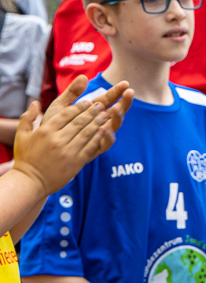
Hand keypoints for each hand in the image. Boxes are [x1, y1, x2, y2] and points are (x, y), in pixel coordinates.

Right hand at [12, 76, 132, 194]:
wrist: (30, 181)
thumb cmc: (26, 158)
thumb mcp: (22, 136)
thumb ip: (27, 118)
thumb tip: (35, 103)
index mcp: (45, 131)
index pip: (66, 115)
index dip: (78, 107)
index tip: (88, 102)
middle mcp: (57, 140)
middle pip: (78, 122)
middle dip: (91, 112)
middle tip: (101, 105)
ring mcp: (67, 151)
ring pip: (86, 133)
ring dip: (98, 122)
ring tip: (106, 115)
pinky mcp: (76, 162)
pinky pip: (90, 147)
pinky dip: (98, 138)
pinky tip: (104, 131)